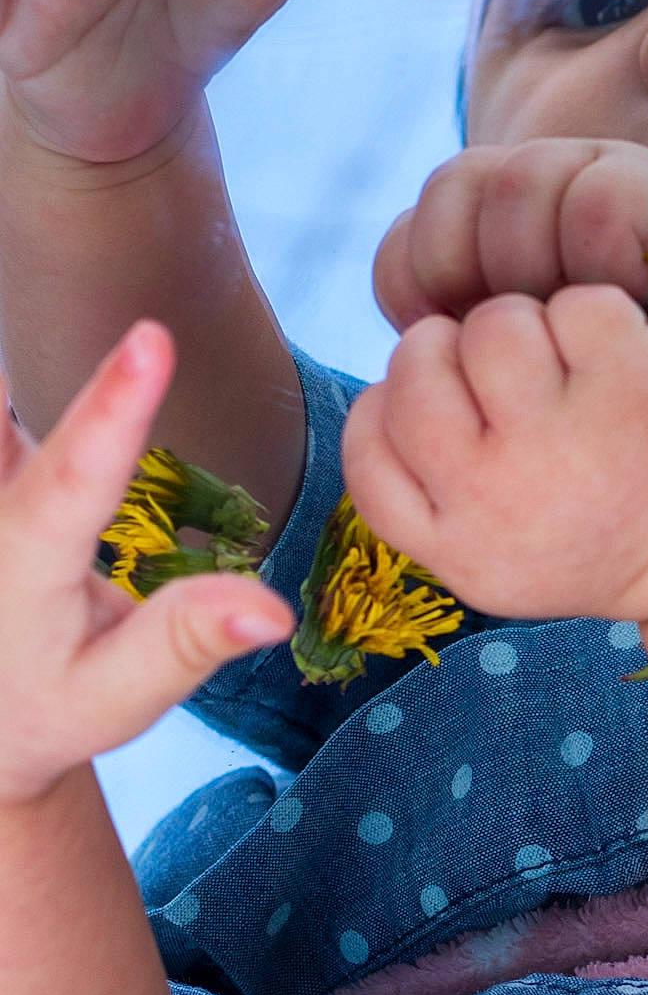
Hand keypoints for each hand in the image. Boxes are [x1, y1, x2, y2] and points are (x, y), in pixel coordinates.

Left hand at [0, 321, 293, 806]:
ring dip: (20, 376)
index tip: (151, 336)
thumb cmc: (45, 707)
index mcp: (23, 568)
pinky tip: (37, 374)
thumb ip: (186, 645)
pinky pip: (3, 415)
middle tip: (126, 313)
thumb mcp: (114, 701)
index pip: (73, 476)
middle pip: (4, 414)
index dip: (115, 405)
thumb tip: (273, 610)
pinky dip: (18, 392)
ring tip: (42, 287)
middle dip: (35, 365)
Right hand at [341, 284, 647, 624]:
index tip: (457, 406)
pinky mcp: (631, 387)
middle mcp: (496, 500)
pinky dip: (602, 316)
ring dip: (533, 325)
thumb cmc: (606, 528)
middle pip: (418, 364)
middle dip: (462, 349)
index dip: (399, 402)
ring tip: (577, 369)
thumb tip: (390, 384)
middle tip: (523, 378)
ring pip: (493, 322)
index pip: (368, 442)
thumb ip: (435, 489)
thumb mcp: (503, 549)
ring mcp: (564, 440)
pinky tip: (628, 360)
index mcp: (456, 549)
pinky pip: (575, 304)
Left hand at [373, 139, 647, 392]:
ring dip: (526, 266)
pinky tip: (615, 309)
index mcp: (490, 221)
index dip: (412, 288)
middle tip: (497, 342)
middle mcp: (543, 177)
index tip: (446, 358)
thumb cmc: (614, 401)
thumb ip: (460, 355)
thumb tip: (401, 353)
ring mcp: (603, 170)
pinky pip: (596, 198)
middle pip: (453, 183)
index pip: (409, 230)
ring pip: (520, 180)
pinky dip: (593, 259)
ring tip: (558, 328)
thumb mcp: (519, 377)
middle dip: (459, 270)